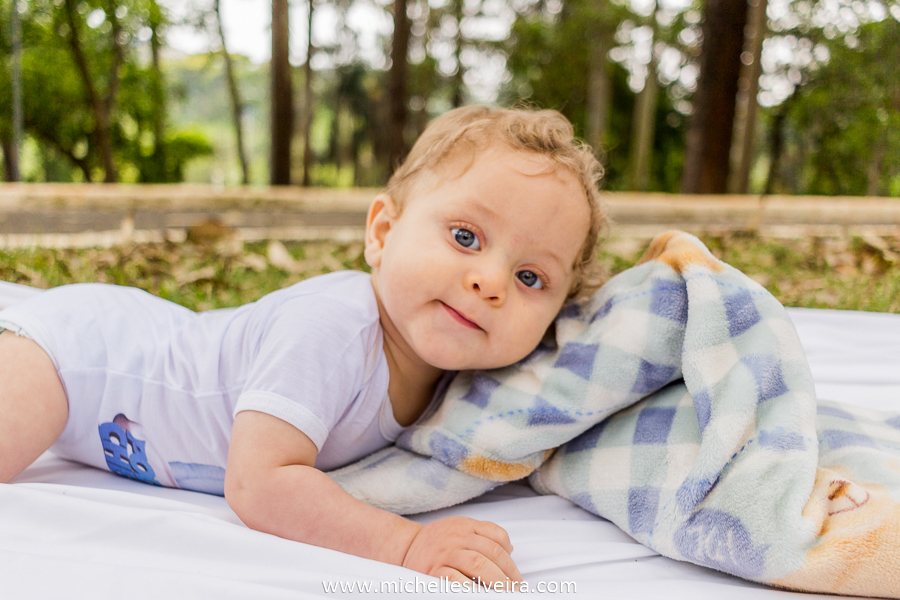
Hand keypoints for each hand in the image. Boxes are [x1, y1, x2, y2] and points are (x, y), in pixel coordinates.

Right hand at [401, 517, 522, 587]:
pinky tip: (481, 596)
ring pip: (478, 564)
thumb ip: (483, 534)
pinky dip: (472, 589)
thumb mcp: (459, 529)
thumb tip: (510, 549)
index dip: (510, 555)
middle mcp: (457, 537)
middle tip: (516, 589)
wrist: (404, 546)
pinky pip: (456, 580)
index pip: (496, 535)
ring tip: (505, 593)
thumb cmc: (437, 541)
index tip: (515, 574)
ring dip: (497, 580)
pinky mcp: (433, 571)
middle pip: (491, 551)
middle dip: (508, 572)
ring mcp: (445, 553)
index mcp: (466, 526)